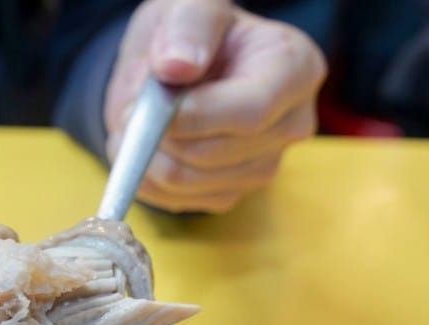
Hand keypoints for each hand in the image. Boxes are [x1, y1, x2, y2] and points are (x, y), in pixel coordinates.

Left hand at [105, 0, 326, 212]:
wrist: (175, 66)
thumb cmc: (191, 33)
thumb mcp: (190, 6)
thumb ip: (190, 25)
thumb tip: (177, 66)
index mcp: (295, 70)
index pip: (250, 111)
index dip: (192, 115)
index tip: (152, 102)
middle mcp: (290, 124)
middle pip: (213, 152)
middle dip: (158, 133)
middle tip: (133, 105)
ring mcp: (262, 165)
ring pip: (188, 181)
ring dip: (144, 155)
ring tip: (136, 120)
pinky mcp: (228, 193)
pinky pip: (174, 201)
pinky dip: (145, 178)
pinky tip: (145, 146)